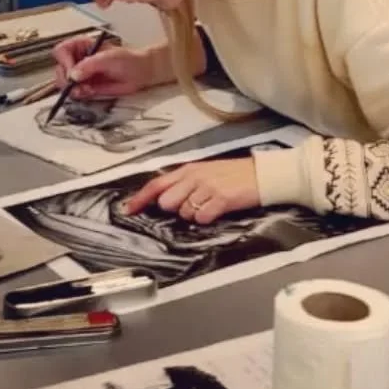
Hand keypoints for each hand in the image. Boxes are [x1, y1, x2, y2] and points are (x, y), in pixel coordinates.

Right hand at [53, 37, 154, 99]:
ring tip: (86, 89)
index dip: (64, 61)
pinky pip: (75, 93)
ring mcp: (81, 74)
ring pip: (64, 83)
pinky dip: (80, 95)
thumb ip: (90, 65)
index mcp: (81, 46)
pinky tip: (90, 92)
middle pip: (59, 69)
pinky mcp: (86, 87)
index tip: (72, 71)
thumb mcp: (108, 58)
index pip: (61, 51)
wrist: (141, 73)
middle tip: (77, 84)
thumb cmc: (128, 60)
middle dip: (67, 79)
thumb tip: (74, 74)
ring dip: (73, 88)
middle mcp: (78, 59)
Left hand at [123, 158, 259, 224]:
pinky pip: (201, 218)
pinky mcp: (220, 199)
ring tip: (210, 205)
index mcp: (188, 169)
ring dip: (193, 214)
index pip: (156, 184)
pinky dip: (206, 218)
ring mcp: (207, 187)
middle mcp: (194, 177)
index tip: (128, 210)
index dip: (140, 198)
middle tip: (194, 204)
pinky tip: (217, 210)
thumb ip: (185, 183)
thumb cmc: (234, 175)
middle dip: (176, 209)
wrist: (260, 175)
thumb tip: (166, 198)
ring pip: (184, 212)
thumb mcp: (205, 172)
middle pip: (167, 202)